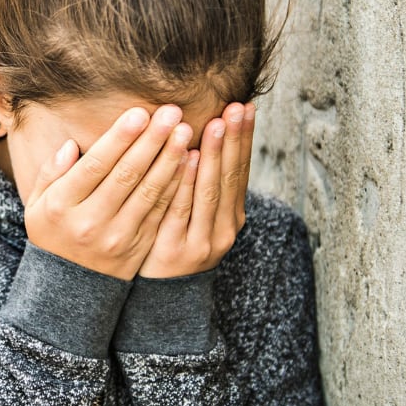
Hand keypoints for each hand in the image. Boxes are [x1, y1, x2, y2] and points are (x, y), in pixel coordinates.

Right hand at [24, 105, 192, 280]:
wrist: (69, 286)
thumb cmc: (53, 233)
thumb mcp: (37, 204)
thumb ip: (51, 173)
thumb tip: (72, 145)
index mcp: (62, 206)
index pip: (95, 166)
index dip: (119, 138)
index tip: (140, 113)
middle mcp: (90, 222)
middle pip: (126, 175)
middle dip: (151, 141)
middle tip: (171, 113)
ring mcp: (117, 237)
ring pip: (149, 192)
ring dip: (170, 159)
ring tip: (185, 131)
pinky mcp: (139, 246)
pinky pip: (161, 211)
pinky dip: (176, 185)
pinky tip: (188, 162)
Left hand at [139, 102, 254, 277]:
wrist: (160, 298)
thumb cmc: (173, 245)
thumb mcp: (194, 217)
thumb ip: (199, 184)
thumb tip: (198, 138)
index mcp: (230, 216)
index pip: (240, 170)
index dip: (244, 139)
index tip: (245, 106)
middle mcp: (224, 228)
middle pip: (230, 177)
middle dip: (234, 140)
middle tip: (236, 107)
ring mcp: (203, 241)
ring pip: (210, 191)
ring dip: (215, 156)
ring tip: (217, 124)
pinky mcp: (178, 250)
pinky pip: (182, 209)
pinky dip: (187, 184)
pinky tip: (189, 159)